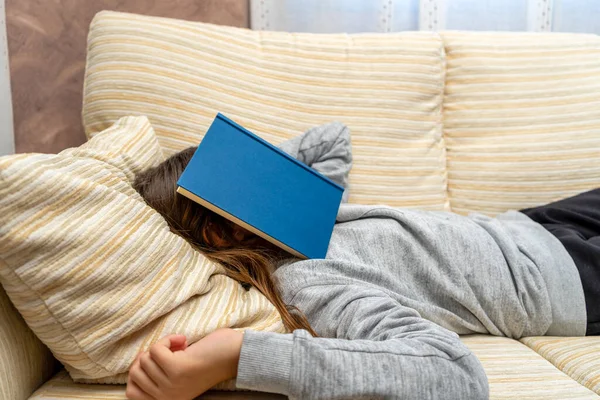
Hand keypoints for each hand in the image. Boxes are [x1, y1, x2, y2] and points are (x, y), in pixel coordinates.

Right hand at [126, 329, 243, 399]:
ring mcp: (170, 385)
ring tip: (181, 346)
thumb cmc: (207, 359)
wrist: (234, 354)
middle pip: (134, 371)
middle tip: (171, 351)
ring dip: (162, 345)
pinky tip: (183, 340)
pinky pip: (155, 349)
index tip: (155, 358)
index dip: (138, 369)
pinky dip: (167, 339)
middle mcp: (166, 398)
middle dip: (150, 354)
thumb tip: (137, 362)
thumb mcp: (177, 376)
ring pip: (144, 358)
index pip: (130, 392)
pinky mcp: (176, 369)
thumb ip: (158, 376)